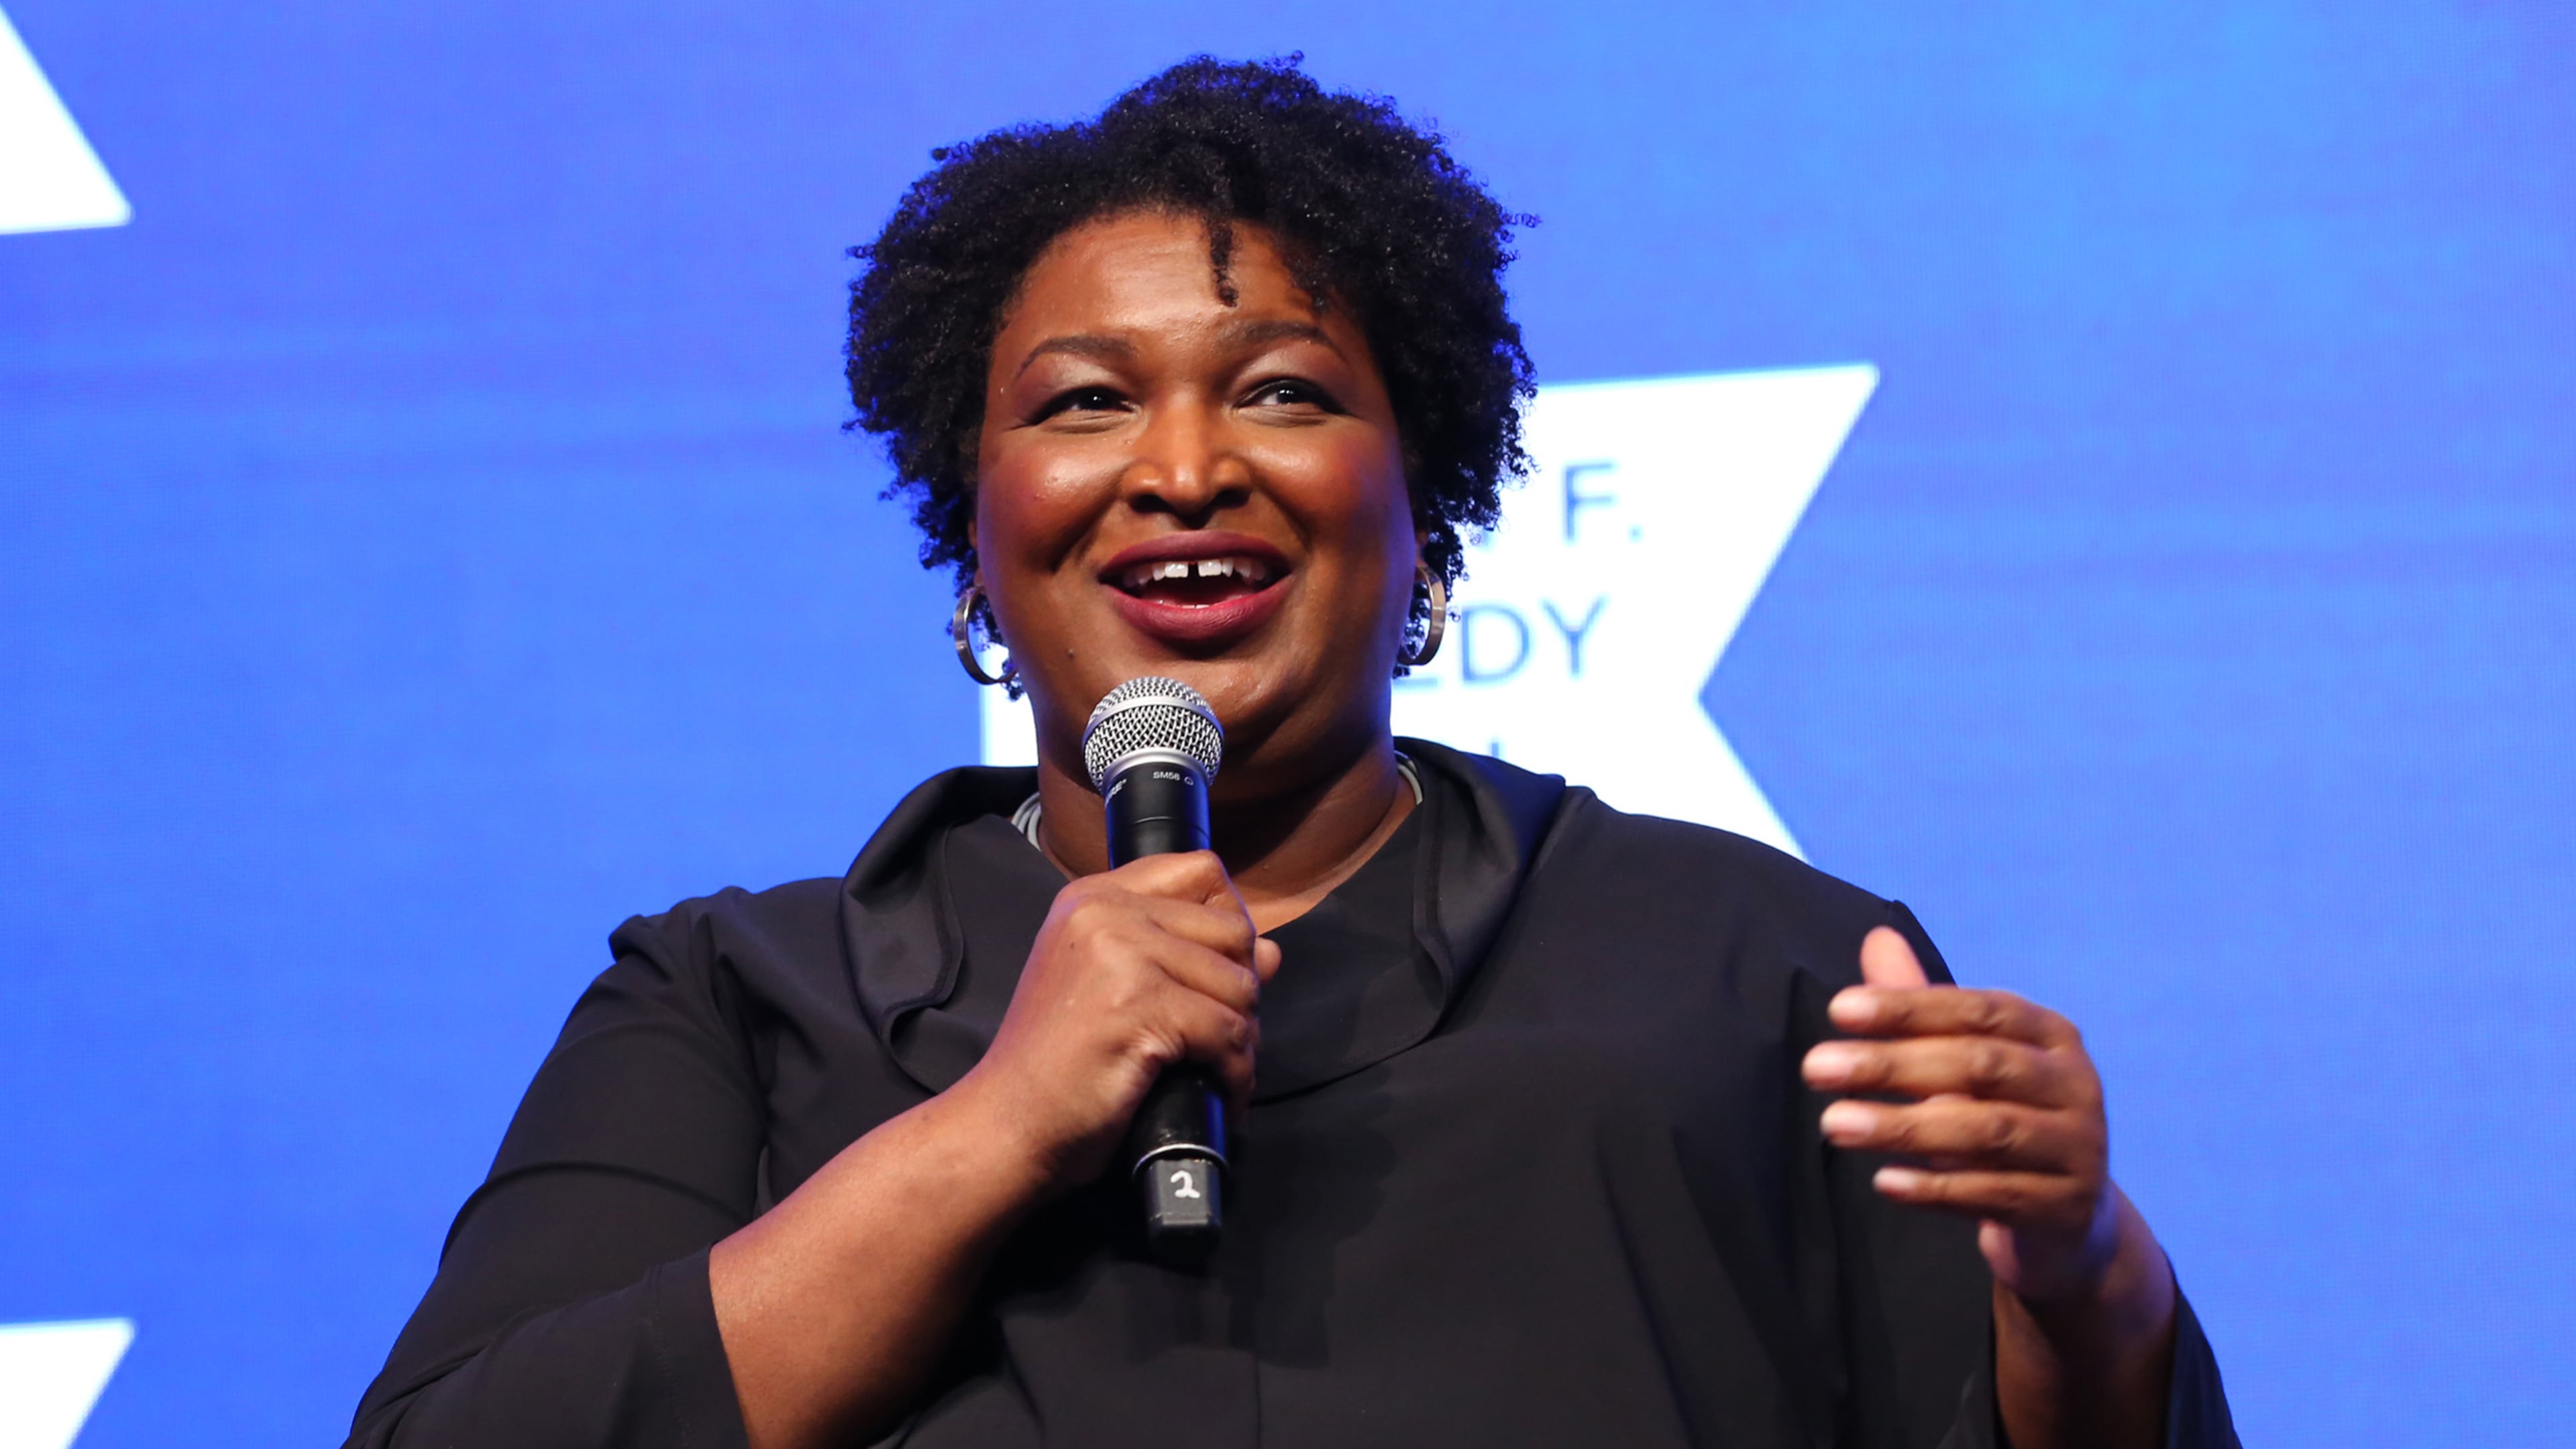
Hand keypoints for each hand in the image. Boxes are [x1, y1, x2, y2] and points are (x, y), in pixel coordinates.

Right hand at [957, 851, 1282, 1190]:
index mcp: (1093, 898)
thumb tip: (1271, 952)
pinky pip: (1228, 1032)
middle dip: (1242, 989)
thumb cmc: (1059, 1067)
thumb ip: (1187, 957)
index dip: (1230, 922)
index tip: (1219, 973)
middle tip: (1221, 1037)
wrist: (1008, 1125)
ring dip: (1243, 1036)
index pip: (1201, 872)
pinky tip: (1220, 1094)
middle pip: (1233, 928)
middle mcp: (1104, 912)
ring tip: (1217, 1068)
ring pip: (1239, 983)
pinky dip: (1236, 1073)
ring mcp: (1120, 954)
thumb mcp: (1116, 989)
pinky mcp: (1138, 1005)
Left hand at [1801, 927, 2120, 1302]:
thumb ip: (1922, 1005)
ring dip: (1903, 1127)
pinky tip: (1884, 1181)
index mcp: (2050, 1036)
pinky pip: (1994, 1194)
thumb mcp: (1968, 1060)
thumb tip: (1876, 937)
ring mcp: (2077, 1150)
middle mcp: (2074, 1085)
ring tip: (1833, 1123)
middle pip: (1979, 1066)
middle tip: (1815, 1068)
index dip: (1909, 1007)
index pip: (1977, 1010)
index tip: (1838, 1010)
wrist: (2069, 1220)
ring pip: (1986, 1132)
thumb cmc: (2006, 1117)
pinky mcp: (2064, 1209)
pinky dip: (1936, 1188)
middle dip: (1892, 1064)